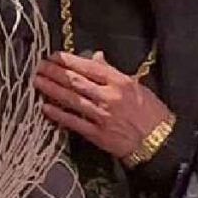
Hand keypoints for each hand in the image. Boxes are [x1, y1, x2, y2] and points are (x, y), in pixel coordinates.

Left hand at [34, 51, 171, 159]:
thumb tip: (95, 58)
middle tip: (39, 66)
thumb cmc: (151, 113)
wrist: (160, 142)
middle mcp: (110, 97)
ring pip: (72, 100)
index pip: (90, 67)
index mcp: (120, 82)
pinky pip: (74, 122)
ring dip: (52, 90)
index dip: (69, 60)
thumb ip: (112, 72)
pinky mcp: (98, 134)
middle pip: (77, 82)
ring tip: (37, 81)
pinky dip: (59, 115)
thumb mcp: (136, 86)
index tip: (54, 56)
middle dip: (55, 73)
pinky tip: (45, 108)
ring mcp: (102, 116)